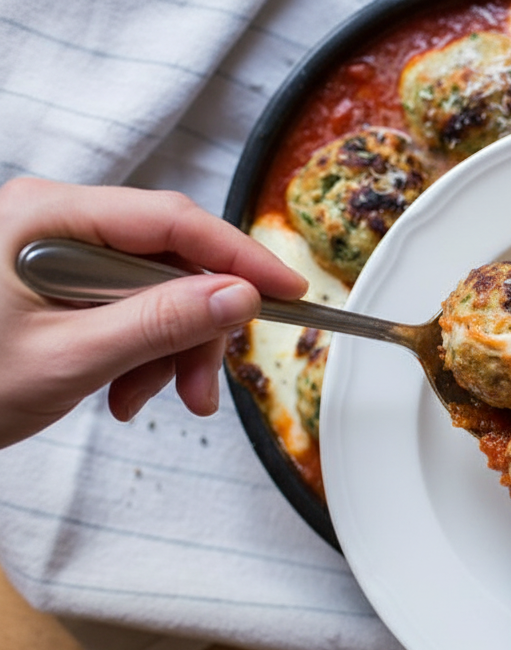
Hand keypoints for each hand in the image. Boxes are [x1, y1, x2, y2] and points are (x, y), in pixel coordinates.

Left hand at [0, 177, 306, 447]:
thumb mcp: (69, 359)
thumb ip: (159, 324)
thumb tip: (239, 296)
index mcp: (48, 216)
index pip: (173, 222)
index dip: (240, 259)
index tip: (290, 293)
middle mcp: (55, 219)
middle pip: (169, 260)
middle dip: (195, 328)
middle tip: (201, 390)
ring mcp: (55, 248)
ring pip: (155, 289)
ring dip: (168, 350)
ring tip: (147, 400)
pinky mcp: (57, 278)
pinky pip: (127, 305)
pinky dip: (140, 351)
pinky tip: (121, 390)